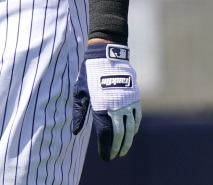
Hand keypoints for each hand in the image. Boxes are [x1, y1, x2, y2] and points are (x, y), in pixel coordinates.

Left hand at [72, 43, 141, 160]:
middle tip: (114, 156)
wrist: (107, 55)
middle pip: (119, 134)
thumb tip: (75, 131)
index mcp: (101, 107)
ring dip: (128, 141)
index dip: (105, 148)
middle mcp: (116, 107)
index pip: (105, 134)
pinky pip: (136, 117)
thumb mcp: (80, 91)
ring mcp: (127, 102)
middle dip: (117, 148)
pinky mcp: (135, 97)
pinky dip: (134, 128)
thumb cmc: (90, 73)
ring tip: (124, 149)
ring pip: (130, 128)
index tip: (105, 157)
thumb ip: (79, 113)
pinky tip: (131, 133)